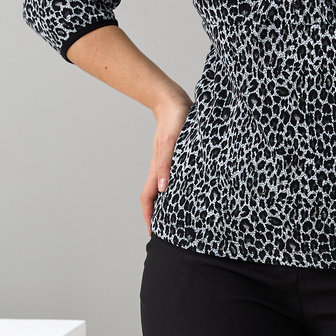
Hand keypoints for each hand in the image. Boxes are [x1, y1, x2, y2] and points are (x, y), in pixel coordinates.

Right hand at [140, 93, 192, 232]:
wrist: (175, 103)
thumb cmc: (175, 121)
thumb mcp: (172, 144)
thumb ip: (166, 166)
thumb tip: (162, 189)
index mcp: (157, 169)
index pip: (148, 198)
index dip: (149, 216)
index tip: (153, 232)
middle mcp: (161, 169)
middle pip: (155, 198)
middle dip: (157, 216)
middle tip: (166, 233)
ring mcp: (168, 164)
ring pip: (164, 190)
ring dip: (167, 205)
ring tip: (176, 220)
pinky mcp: (177, 158)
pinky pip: (173, 179)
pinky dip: (176, 191)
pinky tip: (186, 195)